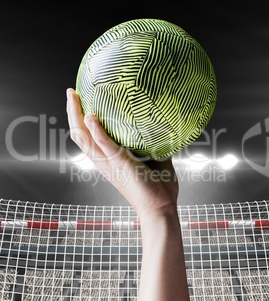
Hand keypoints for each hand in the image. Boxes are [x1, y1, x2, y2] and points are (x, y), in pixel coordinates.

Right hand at [66, 88, 178, 219]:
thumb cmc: (157, 188)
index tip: (81, 101)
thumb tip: (164, 129)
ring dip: (76, 115)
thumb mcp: (155, 160)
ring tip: (73, 96)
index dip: (81, 119)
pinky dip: (96, 130)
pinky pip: (103, 144)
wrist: (161, 208)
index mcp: (108, 160)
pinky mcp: (119, 164)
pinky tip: (91, 115)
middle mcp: (103, 161)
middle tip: (71, 92)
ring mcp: (109, 163)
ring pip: (84, 137)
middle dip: (72, 112)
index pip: (88, 137)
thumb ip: (154, 145)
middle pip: (79, 134)